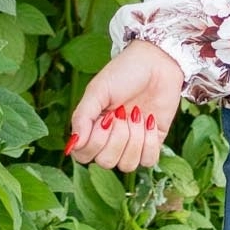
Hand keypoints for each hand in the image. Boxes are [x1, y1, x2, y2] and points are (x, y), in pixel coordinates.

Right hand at [66, 39, 186, 172]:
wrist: (157, 64)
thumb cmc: (123, 73)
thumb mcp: (97, 91)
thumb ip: (82, 117)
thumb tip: (72, 145)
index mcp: (91, 128)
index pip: (83, 156)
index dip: (95, 142)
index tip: (105, 117)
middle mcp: (110, 140)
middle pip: (106, 162)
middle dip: (117, 137)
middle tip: (123, 112)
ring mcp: (132, 143)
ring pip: (127, 165)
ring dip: (134, 139)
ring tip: (138, 115)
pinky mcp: (153, 142)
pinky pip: (148, 161)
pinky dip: (149, 143)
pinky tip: (149, 121)